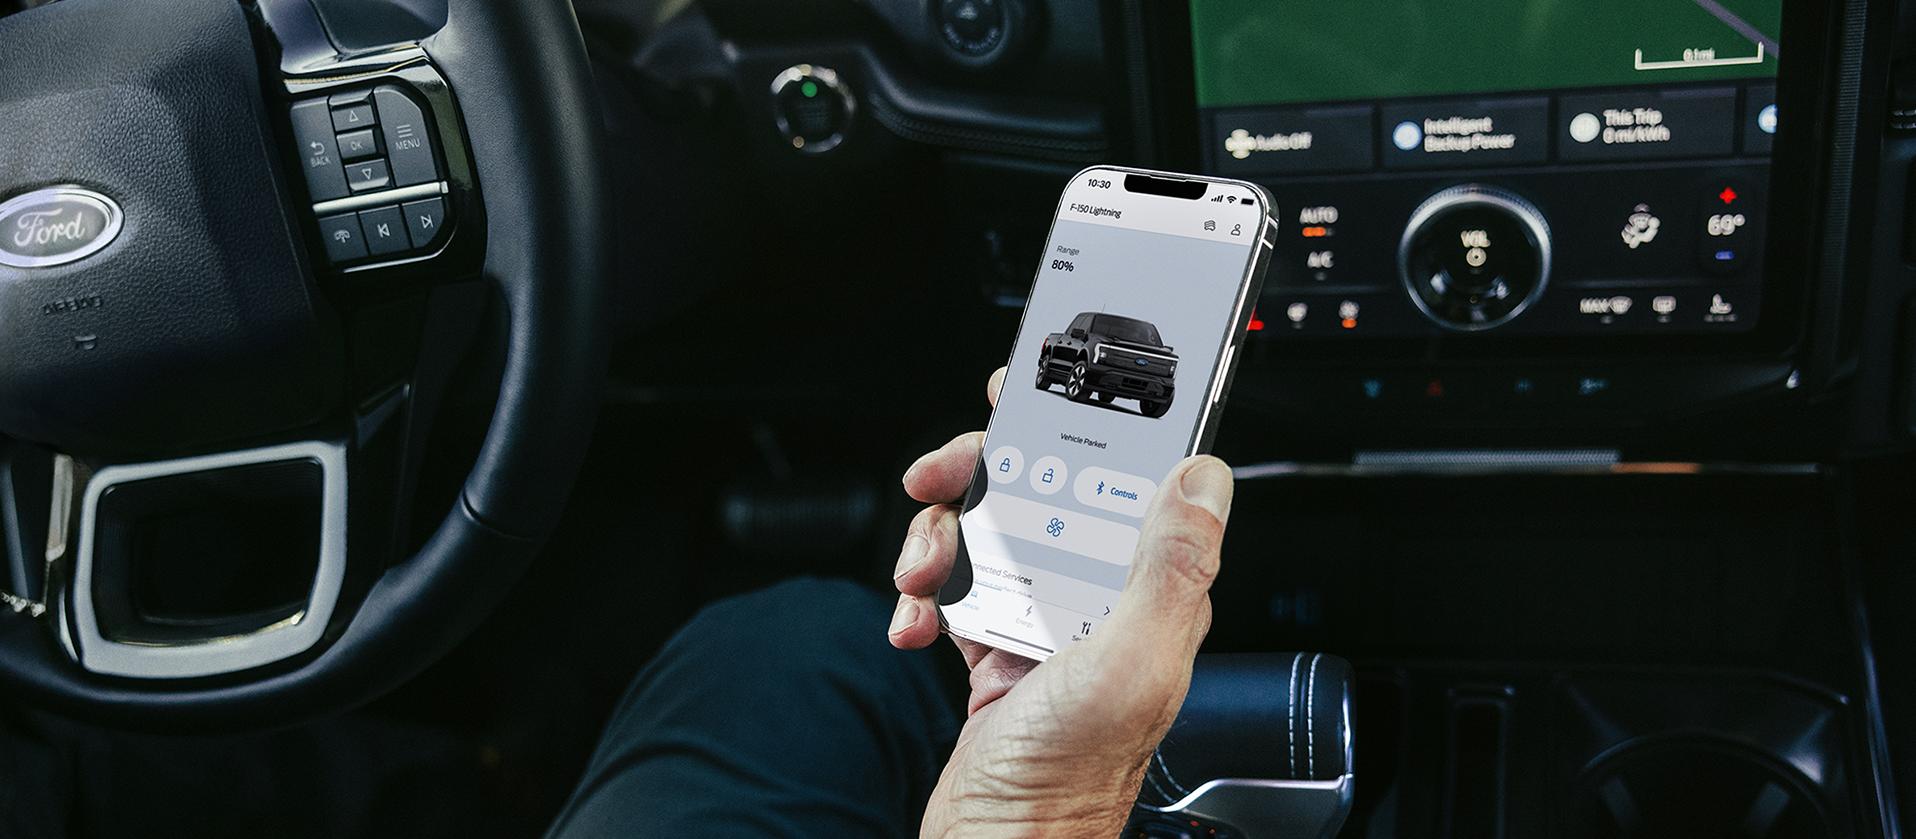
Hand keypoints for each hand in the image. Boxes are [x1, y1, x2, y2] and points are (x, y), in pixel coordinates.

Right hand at [889, 367, 1235, 836]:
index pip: (1132, 477)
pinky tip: (917, 623)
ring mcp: (1046, 619)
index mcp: (1150, 592)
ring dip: (942, 537)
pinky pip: (956, 586)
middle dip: (985, 472)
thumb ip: (1168, 568)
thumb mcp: (1130, 664)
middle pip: (1045, 488)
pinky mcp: (996, 644)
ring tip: (923, 573)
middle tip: (945, 475)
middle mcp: (1102, 598)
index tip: (1038, 391)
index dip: (1088, 424)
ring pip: (992, 529)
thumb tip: (1204, 477)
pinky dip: (925, 594)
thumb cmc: (1067, 781)